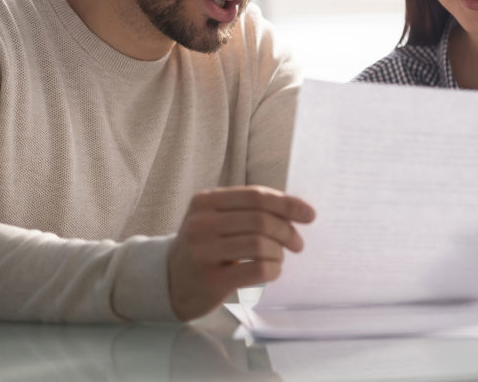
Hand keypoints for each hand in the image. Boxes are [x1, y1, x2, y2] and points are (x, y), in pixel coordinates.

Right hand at [167, 186, 314, 320]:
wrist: (168, 281)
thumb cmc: (204, 247)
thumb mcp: (217, 219)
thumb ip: (250, 211)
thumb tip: (298, 210)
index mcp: (205, 201)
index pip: (256, 196)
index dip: (287, 203)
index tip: (310, 215)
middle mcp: (201, 222)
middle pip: (260, 220)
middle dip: (287, 231)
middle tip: (297, 244)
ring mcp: (203, 251)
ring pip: (260, 244)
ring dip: (279, 252)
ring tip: (278, 258)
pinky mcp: (211, 280)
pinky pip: (257, 269)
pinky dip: (273, 269)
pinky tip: (271, 271)